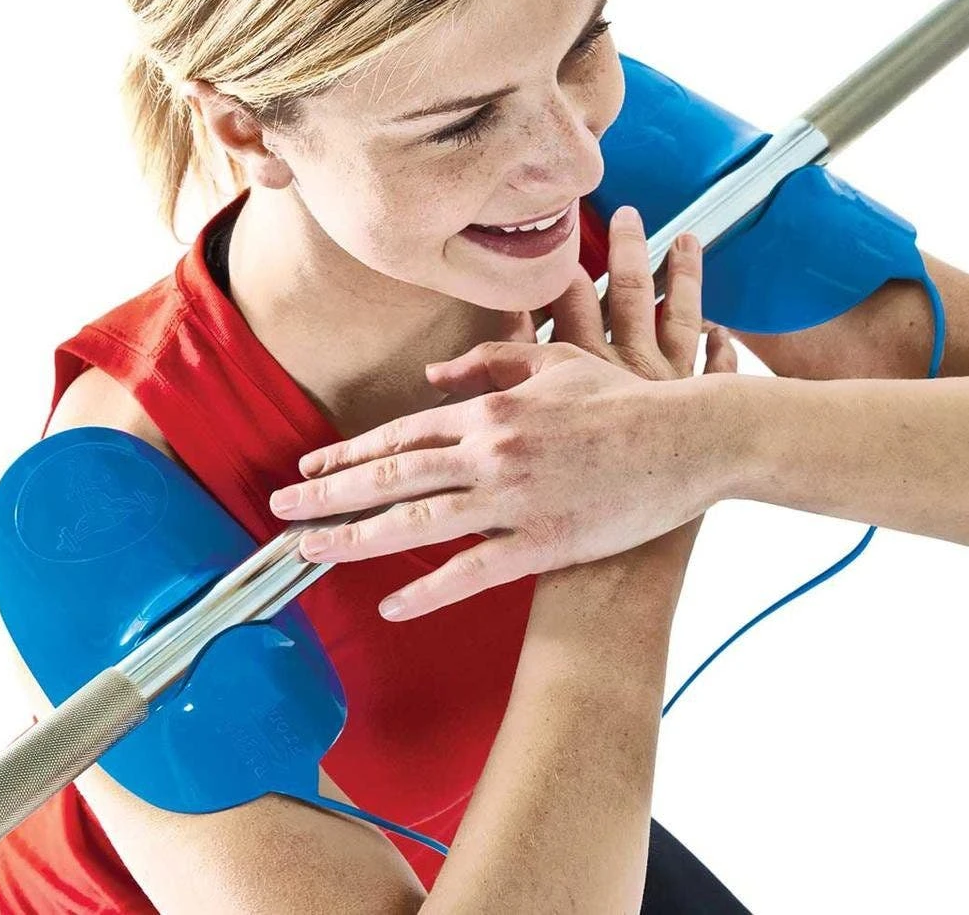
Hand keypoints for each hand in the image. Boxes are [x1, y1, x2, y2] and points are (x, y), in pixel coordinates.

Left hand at [268, 204, 738, 620]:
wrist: (690, 438)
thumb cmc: (628, 398)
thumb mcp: (557, 363)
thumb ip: (490, 362)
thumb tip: (431, 378)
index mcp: (492, 409)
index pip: (401, 432)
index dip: (349, 451)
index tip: (310, 465)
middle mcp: (491, 452)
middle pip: (391, 475)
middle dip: (327, 493)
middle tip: (278, 509)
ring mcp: (514, 500)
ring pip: (416, 522)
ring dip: (355, 537)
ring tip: (308, 549)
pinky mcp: (543, 543)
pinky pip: (472, 572)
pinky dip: (426, 591)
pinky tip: (389, 606)